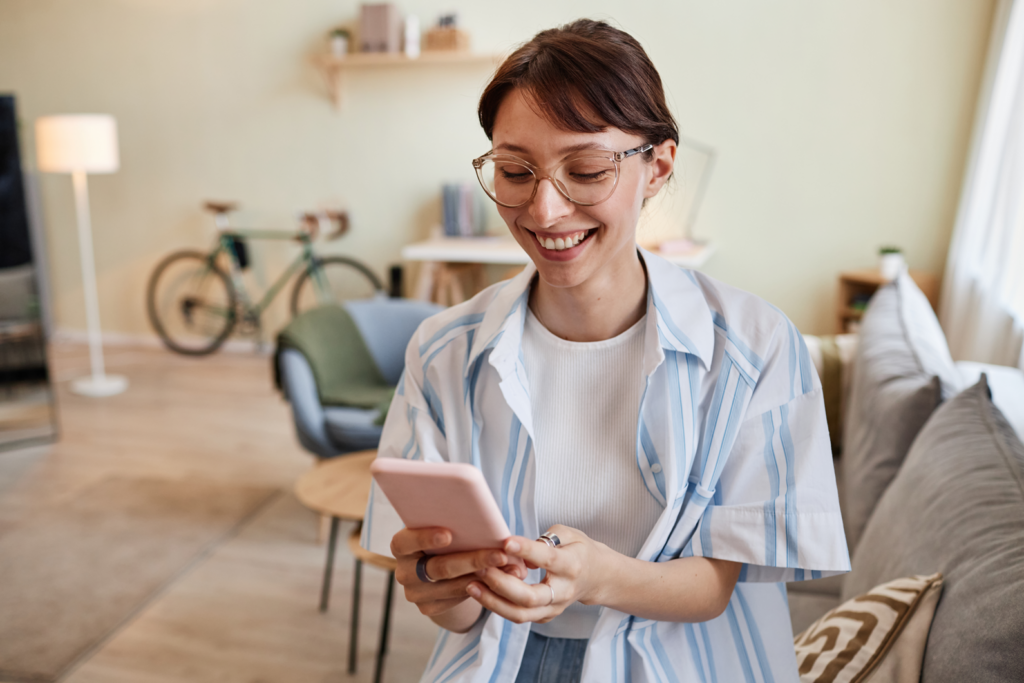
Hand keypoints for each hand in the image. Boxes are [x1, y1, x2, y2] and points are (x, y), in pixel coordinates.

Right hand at [391, 527, 527, 618]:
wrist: (437, 566)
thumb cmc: (445, 537)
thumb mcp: (444, 526)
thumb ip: (457, 523)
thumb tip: (489, 525)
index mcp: (401, 545)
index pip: (406, 541)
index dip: (425, 537)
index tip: (449, 534)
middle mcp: (404, 571)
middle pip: (439, 567)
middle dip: (473, 559)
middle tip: (500, 554)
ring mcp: (415, 593)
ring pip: (452, 586)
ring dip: (485, 576)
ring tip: (512, 569)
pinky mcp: (428, 607)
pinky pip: (456, 599)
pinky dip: (481, 589)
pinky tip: (501, 581)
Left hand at [466, 525, 610, 624]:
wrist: (597, 577)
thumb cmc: (578, 549)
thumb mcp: (569, 534)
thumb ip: (545, 539)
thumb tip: (517, 548)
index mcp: (572, 565)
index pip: (547, 558)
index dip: (526, 550)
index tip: (504, 542)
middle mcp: (564, 591)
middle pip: (530, 597)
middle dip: (502, 584)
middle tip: (481, 569)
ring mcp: (554, 608)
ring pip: (521, 614)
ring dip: (493, 602)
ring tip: (471, 585)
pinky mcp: (545, 616)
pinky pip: (519, 617)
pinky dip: (497, 606)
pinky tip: (480, 592)